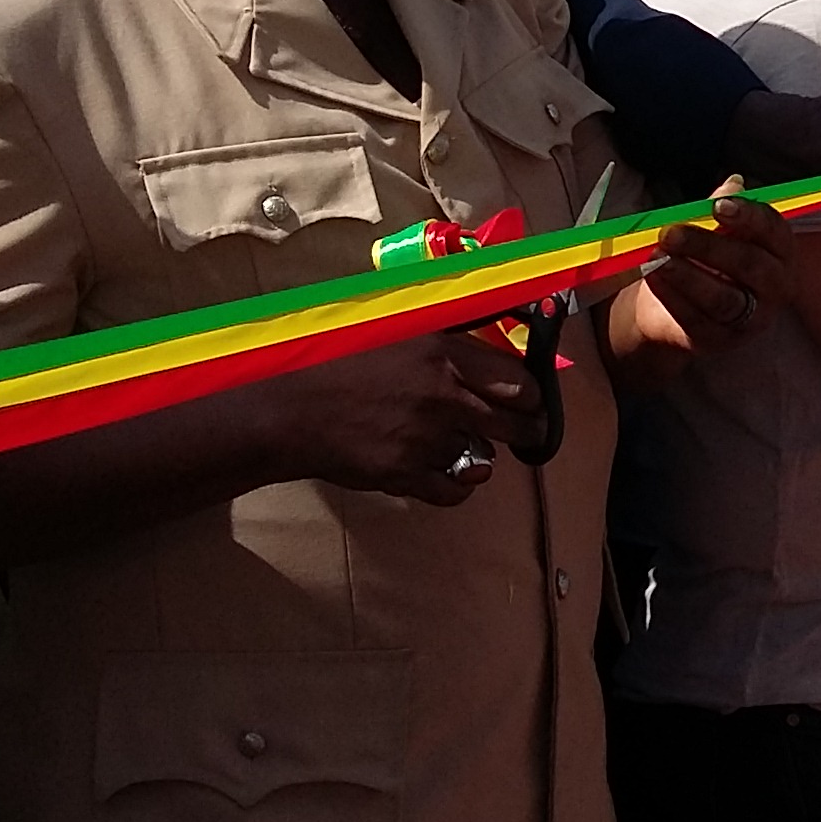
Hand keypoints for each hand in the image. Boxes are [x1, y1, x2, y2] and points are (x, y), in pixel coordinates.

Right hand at [277, 333, 542, 505]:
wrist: (289, 410)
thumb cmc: (338, 361)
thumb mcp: (397, 330)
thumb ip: (444, 336)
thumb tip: (490, 330)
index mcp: (443, 354)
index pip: (520, 382)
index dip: (531, 394)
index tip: (529, 398)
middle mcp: (443, 396)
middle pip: (516, 424)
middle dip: (525, 430)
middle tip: (526, 432)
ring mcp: (426, 439)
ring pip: (483, 458)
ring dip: (477, 454)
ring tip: (460, 445)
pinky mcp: (406, 474)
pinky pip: (455, 491)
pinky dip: (457, 487)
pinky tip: (447, 474)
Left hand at [621, 180, 797, 360]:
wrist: (677, 310)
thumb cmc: (705, 260)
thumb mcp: (714, 231)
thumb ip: (722, 208)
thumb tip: (733, 184)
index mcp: (780, 251)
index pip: (773, 230)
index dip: (748, 216)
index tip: (717, 206)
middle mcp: (776, 286)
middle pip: (749, 265)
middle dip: (708, 246)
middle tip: (671, 232)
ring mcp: (751, 318)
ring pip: (723, 298)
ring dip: (687, 275)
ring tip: (658, 257)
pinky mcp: (720, 340)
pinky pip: (696, 319)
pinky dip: (672, 296)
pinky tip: (653, 276)